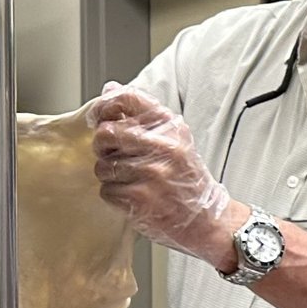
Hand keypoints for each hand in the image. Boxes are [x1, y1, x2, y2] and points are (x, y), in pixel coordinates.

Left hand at [86, 84, 231, 256]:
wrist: (207, 219)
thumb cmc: (187, 178)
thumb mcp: (174, 139)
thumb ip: (141, 115)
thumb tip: (110, 89)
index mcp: (170, 126)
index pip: (126, 99)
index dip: (104, 106)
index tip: (100, 118)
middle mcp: (164, 146)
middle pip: (106, 134)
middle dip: (103, 147)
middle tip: (115, 155)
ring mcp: (152, 173)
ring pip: (103, 165)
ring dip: (110, 176)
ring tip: (132, 180)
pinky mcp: (141, 199)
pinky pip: (107, 190)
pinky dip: (115, 196)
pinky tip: (134, 196)